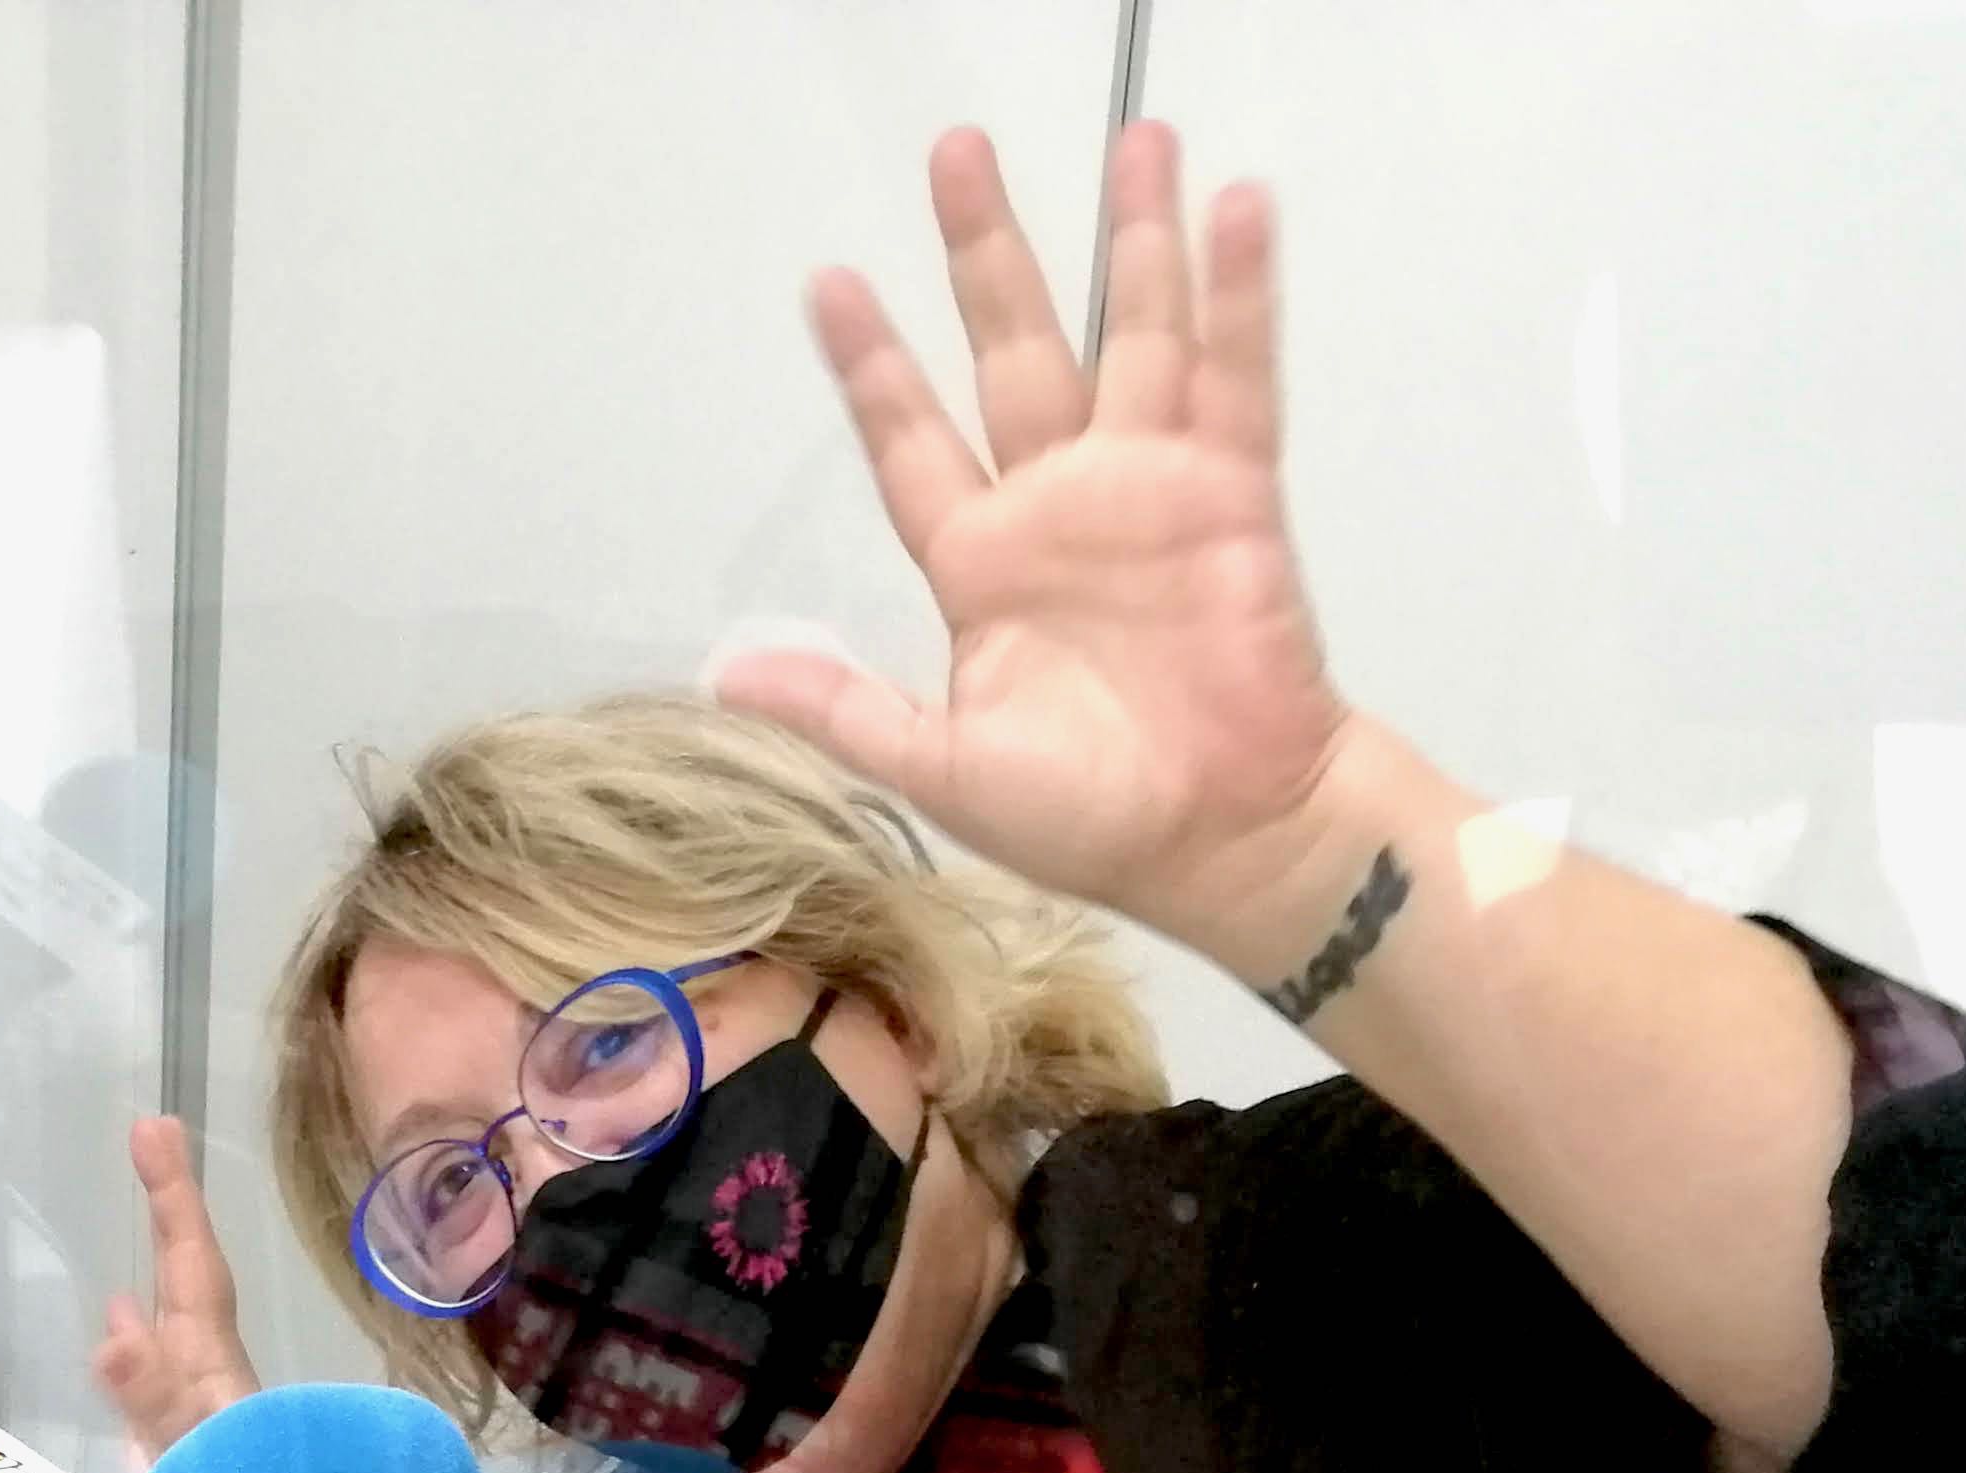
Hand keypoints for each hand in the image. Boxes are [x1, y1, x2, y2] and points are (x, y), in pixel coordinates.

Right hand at [92, 1113, 264, 1463]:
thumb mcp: (193, 1465)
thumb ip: (154, 1403)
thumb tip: (115, 1326)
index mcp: (214, 1376)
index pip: (194, 1270)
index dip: (175, 1200)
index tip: (156, 1127)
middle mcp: (211, 1388)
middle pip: (191, 1287)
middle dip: (171, 1217)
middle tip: (150, 1142)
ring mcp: (199, 1424)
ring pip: (176, 1333)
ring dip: (157, 1280)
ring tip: (132, 1225)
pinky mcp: (184, 1460)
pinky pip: (157, 1384)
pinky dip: (137, 1350)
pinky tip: (120, 1342)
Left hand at [714, 124, 1357, 971]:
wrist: (1226, 842)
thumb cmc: (1092, 818)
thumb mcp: (943, 770)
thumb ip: (844, 709)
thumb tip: (726, 674)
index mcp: (980, 564)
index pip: (911, 440)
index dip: (872, 365)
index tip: (827, 282)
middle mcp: (1058, 504)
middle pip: (1015, 348)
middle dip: (987, 251)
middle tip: (958, 152)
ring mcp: (1148, 488)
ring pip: (1133, 336)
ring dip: (1133, 240)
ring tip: (1136, 136)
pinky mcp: (1231, 494)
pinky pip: (1235, 377)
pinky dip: (1239, 296)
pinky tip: (1235, 212)